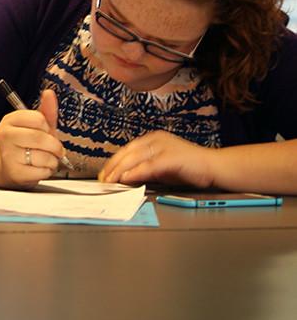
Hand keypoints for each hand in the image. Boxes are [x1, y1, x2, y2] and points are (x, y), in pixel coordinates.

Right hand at [0, 89, 65, 188]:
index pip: (38, 118)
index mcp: (10, 120)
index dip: (47, 127)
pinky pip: (42, 172)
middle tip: (53, 149)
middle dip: (55, 146)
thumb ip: (46, 111)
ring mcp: (8, 155)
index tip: (45, 131)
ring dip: (52, 161)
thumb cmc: (27, 144)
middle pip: (41, 138)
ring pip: (44, 157)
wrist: (11, 166)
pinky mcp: (14, 173)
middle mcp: (5, 136)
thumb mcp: (37, 126)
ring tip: (43, 159)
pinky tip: (38, 168)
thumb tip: (49, 93)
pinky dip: (46, 171)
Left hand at [98, 131, 215, 186]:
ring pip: (134, 158)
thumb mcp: (162, 167)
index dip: (113, 162)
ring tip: (110, 181)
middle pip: (127, 152)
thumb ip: (145, 169)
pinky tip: (126, 179)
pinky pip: (148, 165)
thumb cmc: (190, 167)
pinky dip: (135, 172)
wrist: (215, 167)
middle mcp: (156, 139)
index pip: (127, 150)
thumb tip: (125, 177)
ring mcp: (163, 147)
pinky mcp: (171, 157)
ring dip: (120, 171)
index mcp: (153, 139)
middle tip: (103, 179)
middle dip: (112, 167)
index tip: (104, 173)